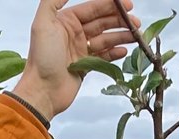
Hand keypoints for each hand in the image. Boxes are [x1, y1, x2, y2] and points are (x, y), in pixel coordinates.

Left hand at [12, 0, 140, 119]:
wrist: (43, 90)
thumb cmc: (42, 58)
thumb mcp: (42, 24)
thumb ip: (53, 2)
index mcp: (66, 21)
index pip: (92, 8)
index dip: (110, 4)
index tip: (128, 4)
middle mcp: (74, 33)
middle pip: (102, 22)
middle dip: (120, 20)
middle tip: (136, 22)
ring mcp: (81, 50)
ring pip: (106, 38)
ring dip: (121, 35)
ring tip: (136, 36)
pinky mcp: (86, 66)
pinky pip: (104, 56)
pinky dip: (115, 52)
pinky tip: (125, 50)